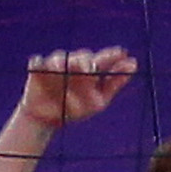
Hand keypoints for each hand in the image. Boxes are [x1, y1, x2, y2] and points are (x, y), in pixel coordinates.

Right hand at [10, 47, 139, 134]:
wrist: (48, 118)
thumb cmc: (77, 108)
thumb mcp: (99, 101)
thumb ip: (114, 84)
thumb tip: (133, 65)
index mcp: (90, 71)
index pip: (102, 60)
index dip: (111, 56)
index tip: (122, 53)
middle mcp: (73, 64)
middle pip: (81, 57)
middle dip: (85, 61)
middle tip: (90, 67)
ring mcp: (55, 66)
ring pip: (60, 58)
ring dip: (61, 63)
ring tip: (62, 69)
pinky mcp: (37, 69)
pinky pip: (37, 64)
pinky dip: (38, 64)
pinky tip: (39, 65)